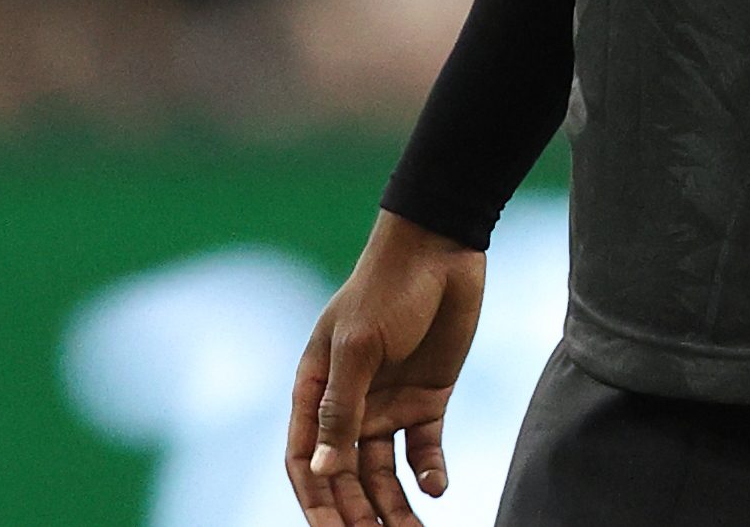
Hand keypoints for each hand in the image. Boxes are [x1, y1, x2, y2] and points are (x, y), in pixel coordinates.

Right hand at [288, 212, 487, 526]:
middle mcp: (349, 405)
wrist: (442, 249)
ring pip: (385, 474)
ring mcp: (388, 403)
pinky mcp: (428, 398)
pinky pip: (424, 450)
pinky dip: (429, 473)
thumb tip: (323, 471)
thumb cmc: (387, 288)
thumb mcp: (358, 347)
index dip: (316, 502)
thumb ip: (341, 410)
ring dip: (396, 506)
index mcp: (316, 391)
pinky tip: (437, 489)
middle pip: (347, 477)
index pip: (307, 462)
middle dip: (358, 515)